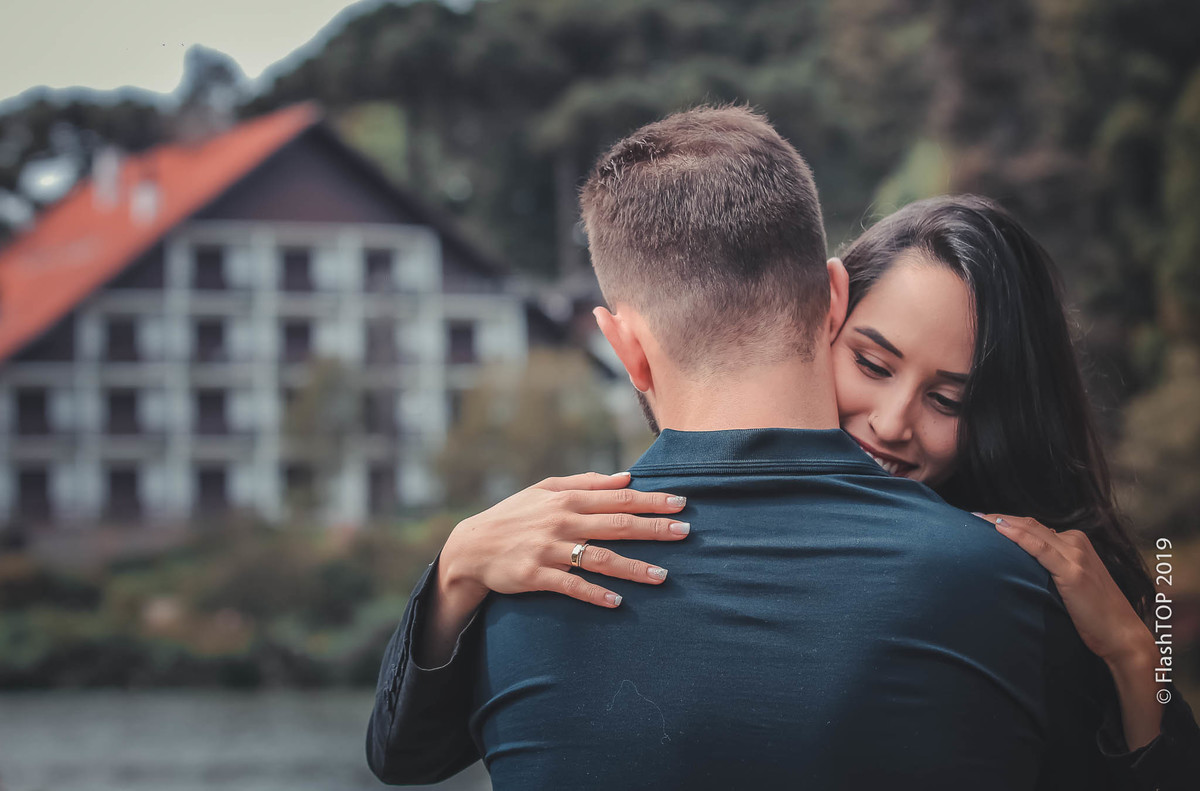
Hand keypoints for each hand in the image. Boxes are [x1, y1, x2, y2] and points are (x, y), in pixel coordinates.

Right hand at [440, 471, 690, 608]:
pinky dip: (594, 593)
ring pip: (598, 558)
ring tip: (662, 576)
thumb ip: (586, 483)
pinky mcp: (535, 575)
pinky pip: (570, 585)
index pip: (617, 498)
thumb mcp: (545, 490)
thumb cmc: (514, 515)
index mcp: (566, 498)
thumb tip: (626, 478)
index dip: (650, 500)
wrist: (471, 546)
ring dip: (632, 567)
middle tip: (685, 532)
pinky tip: (617, 601)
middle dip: (652, 529)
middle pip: (615, 525)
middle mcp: (560, 521)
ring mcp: (548, 549)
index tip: (681, 503)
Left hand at [978, 513, 1153, 665]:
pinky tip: (999, 529)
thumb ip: (1053, 566)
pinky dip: (1019, 536)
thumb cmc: (1094, 613)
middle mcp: (1076, 543)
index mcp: (1076, 542)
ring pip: (1031, 530)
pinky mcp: (1073, 571)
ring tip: (975, 520)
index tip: (980, 521)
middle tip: (971, 516)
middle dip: (997, 518)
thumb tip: (1026, 559)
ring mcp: (1076, 555)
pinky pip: (1040, 548)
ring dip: (1000, 522)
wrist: (1122, 635)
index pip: (1033, 526)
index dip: (1005, 522)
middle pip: (1029, 524)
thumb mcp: (1071, 582)